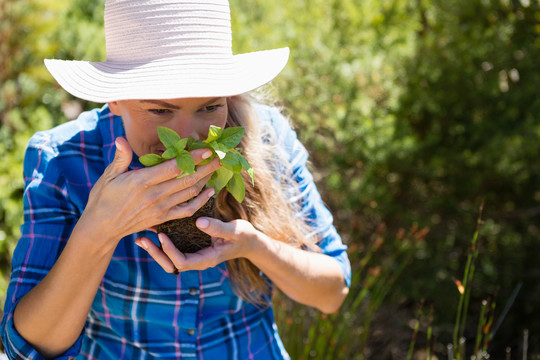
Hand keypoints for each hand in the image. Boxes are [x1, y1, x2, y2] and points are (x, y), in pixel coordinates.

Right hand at [77, 137, 220, 249]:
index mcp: (141, 182)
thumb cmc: (103, 198)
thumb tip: (121, 139)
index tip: (207, 150)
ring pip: (190, 192)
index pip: (172, 168)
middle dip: (206, 167)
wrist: (102, 227)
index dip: (192, 159)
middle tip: (220, 156)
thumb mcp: (108, 175)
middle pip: (186, 179)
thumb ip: (120, 157)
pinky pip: (187, 210)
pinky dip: (201, 201)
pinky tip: (209, 191)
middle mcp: (154, 195)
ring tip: (216, 168)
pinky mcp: (163, 218)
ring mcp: (161, 208)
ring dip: (205, 180)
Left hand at [135, 217, 261, 272]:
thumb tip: (199, 222)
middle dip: (156, 253)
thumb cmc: (243, 236)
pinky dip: (161, 242)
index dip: (169, 251)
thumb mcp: (234, 230)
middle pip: (171, 265)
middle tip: (142, 239)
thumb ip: (218, 227)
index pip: (182, 262)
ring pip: (169, 259)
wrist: (249, 241)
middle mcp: (197, 260)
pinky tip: (152, 229)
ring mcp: (193, 254)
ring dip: (155, 249)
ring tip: (140, 237)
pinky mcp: (191, 247)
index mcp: (206, 260)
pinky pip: (173, 249)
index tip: (162, 235)